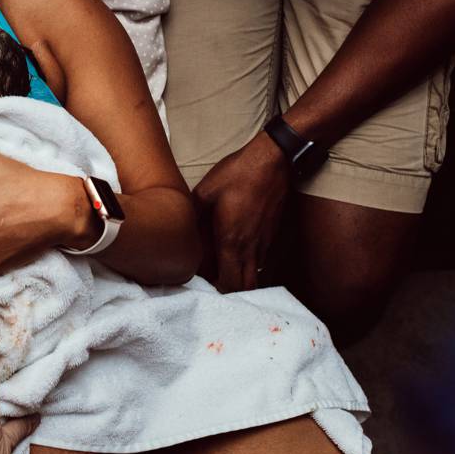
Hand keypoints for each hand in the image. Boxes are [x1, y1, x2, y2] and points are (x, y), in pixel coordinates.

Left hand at [193, 133, 290, 292]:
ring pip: (254, 275)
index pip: (228, 285)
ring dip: (239, 278)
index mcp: (231, 242)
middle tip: (211, 283)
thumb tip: (182, 234)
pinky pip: (259, 260)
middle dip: (229, 292)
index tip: (200, 285)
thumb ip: (192, 218)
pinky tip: (235, 251)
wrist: (272, 162)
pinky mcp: (271, 235)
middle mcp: (251, 249)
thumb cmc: (237, 175)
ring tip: (221, 268)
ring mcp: (264, 243)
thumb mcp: (204, 193)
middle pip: (245, 288)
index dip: (214, 291)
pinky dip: (247, 264)